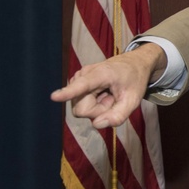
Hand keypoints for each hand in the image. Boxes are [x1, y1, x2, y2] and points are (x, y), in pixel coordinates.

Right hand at [51, 43, 165, 128]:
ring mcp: (78, 79)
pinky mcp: (77, 84)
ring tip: (110, 95)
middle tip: (113, 98)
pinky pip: (81, 104)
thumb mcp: (134, 100)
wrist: (134, 63)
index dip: (68, 93)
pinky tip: (104, 94)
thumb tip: (96, 125)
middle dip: (99, 110)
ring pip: (81, 108)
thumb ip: (118, 115)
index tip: (54, 96)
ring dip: (98, 107)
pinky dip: (95, 104)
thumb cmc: (134, 80)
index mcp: (100, 74)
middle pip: (81, 109)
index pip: (81, 86)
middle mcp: (84, 75)